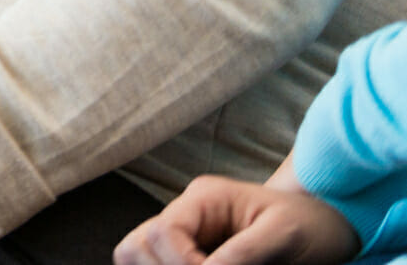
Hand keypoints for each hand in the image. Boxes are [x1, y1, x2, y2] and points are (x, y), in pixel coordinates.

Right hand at [115, 176, 359, 264]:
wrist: (324, 227)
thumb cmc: (310, 225)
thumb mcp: (285, 237)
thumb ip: (245, 254)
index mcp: (204, 199)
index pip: (163, 231)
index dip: (181, 263)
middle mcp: (185, 214)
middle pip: (138, 244)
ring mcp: (184, 234)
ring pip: (134, 254)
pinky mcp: (188, 254)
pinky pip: (151, 263)